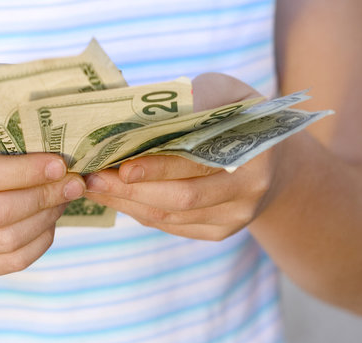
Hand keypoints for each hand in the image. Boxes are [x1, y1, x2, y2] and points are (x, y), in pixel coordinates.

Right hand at [0, 120, 84, 275]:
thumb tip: (59, 157)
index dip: (24, 172)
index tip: (59, 164)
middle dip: (43, 197)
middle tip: (72, 183)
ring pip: (6, 241)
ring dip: (46, 219)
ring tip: (63, 199)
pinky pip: (9, 263)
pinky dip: (39, 243)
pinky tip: (49, 222)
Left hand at [84, 73, 278, 239]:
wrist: (270, 158)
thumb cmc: (238, 116)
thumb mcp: (228, 91)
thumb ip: (199, 96)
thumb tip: (155, 109)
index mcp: (252, 153)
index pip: (197, 165)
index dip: (157, 168)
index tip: (121, 166)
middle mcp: (247, 193)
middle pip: (180, 200)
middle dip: (130, 191)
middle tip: (91, 180)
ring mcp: (234, 218)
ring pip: (170, 217)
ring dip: (127, 204)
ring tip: (93, 188)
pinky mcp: (219, 232)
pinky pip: (171, 225)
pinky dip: (138, 212)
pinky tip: (115, 198)